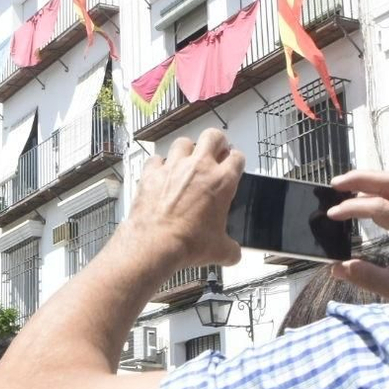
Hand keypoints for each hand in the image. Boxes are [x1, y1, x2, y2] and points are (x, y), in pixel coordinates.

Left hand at [119, 129, 242, 267]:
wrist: (155, 245)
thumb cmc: (187, 244)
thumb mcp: (219, 250)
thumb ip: (231, 248)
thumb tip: (233, 253)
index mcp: (222, 181)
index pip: (237, 157)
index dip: (236, 160)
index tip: (233, 164)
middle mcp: (199, 168)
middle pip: (213, 136)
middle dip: (216, 141)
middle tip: (215, 151)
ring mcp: (173, 167)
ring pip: (183, 142)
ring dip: (187, 150)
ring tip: (187, 161)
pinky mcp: (151, 173)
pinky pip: (156, 159)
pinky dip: (159, 165)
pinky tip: (161, 174)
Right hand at [326, 171, 388, 300]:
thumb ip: (365, 278)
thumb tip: (337, 267)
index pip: (380, 208)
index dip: (353, 208)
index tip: (331, 214)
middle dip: (360, 178)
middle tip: (335, 184)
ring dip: (369, 180)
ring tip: (344, 186)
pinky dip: (378, 189)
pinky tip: (362, 196)